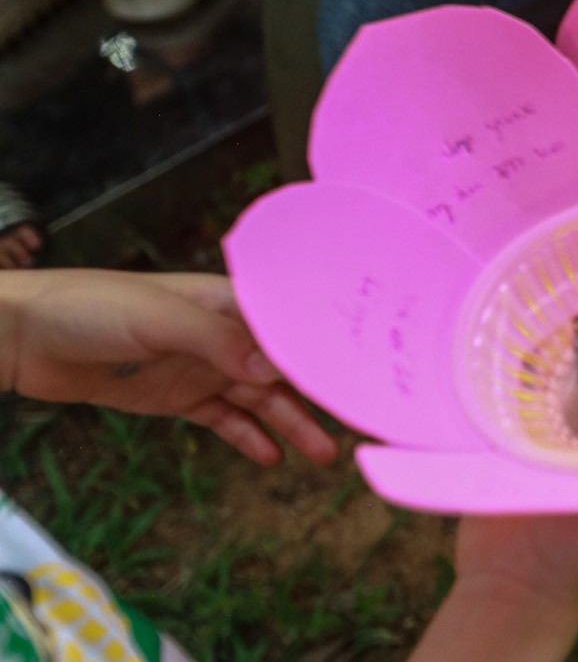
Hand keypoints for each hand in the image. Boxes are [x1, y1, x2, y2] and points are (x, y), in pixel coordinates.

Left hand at [0, 270, 338, 466]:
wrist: (22, 337)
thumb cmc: (89, 307)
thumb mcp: (159, 318)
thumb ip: (218, 342)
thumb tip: (276, 369)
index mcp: (228, 300)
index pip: (291, 324)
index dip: (326, 347)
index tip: (364, 373)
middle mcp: (222, 332)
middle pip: (283, 366)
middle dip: (318, 393)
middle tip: (357, 421)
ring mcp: (200, 366)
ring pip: (259, 398)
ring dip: (290, 423)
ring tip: (323, 454)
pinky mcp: (175, 396)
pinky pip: (223, 419)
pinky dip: (248, 436)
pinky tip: (271, 457)